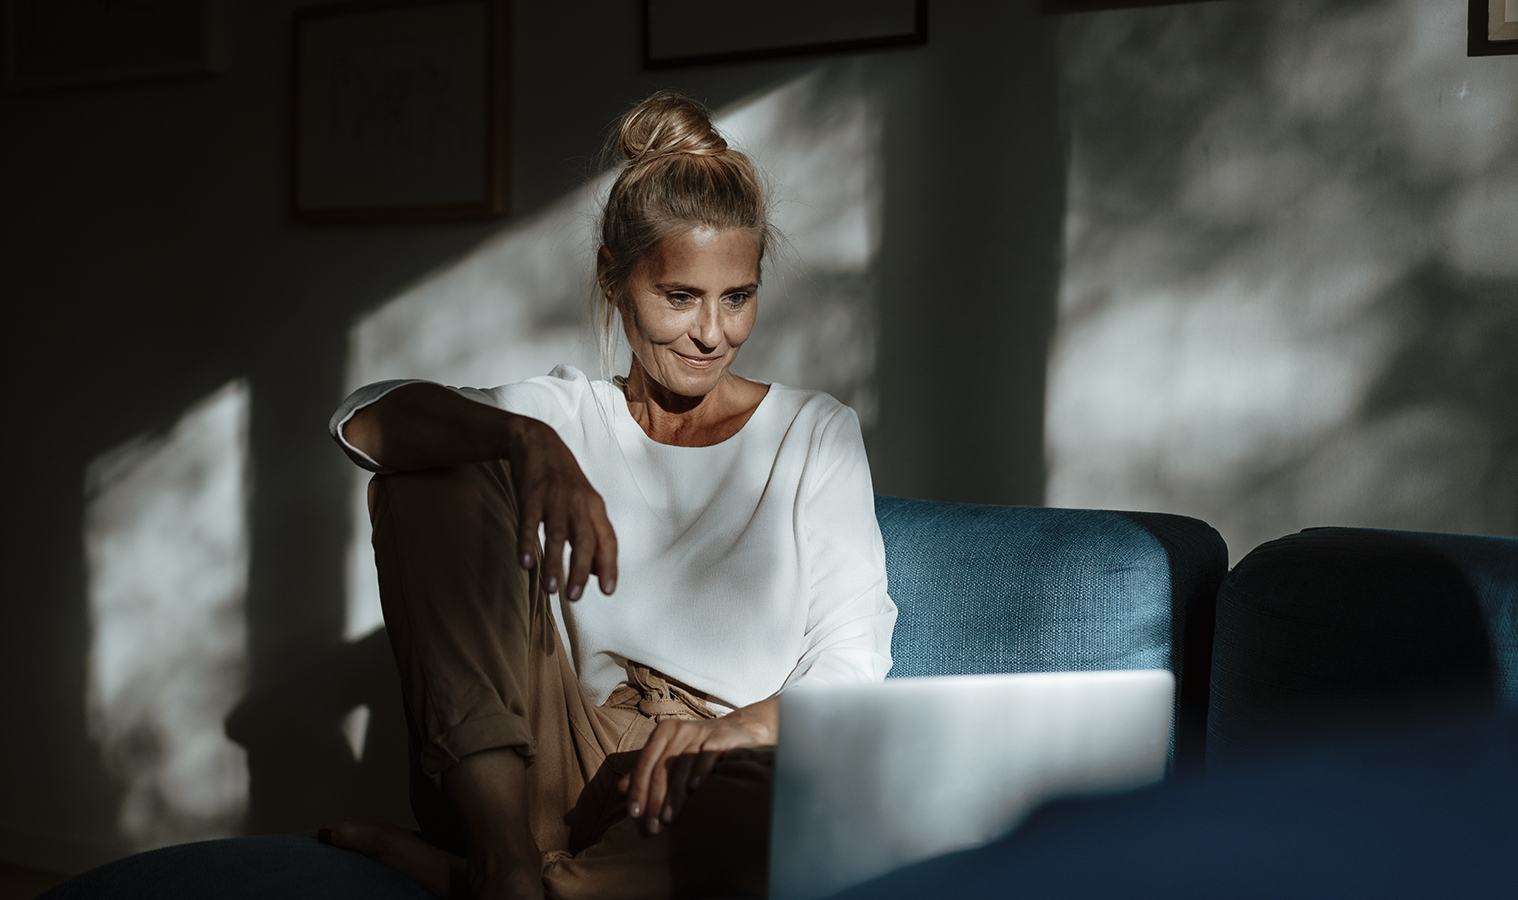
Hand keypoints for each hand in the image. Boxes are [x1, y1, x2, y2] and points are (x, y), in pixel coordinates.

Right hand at [503, 416, 617, 600]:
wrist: (536, 441)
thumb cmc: (562, 480)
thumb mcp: (583, 503)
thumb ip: (590, 534)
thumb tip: (595, 572)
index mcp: (595, 507)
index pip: (608, 540)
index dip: (609, 566)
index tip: (607, 591)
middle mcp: (579, 502)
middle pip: (585, 541)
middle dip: (580, 571)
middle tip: (574, 598)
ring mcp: (555, 497)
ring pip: (557, 535)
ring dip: (554, 564)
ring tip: (551, 589)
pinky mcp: (532, 492)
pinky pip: (530, 522)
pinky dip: (528, 543)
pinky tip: (525, 563)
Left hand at [618, 697, 777, 833]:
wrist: (735, 731)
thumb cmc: (696, 748)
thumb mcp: (669, 755)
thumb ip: (646, 770)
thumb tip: (621, 789)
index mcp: (664, 732)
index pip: (646, 762)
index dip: (639, 788)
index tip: (634, 814)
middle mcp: (680, 729)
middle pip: (663, 767)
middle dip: (656, 799)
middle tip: (653, 826)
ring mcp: (702, 732)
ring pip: (683, 764)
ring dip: (675, 794)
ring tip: (669, 818)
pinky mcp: (722, 736)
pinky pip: (709, 753)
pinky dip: (700, 770)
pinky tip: (694, 788)